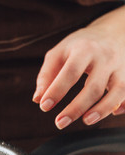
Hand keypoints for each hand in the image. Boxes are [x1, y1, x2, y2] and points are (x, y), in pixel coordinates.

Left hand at [33, 6, 124, 129]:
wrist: (113, 32)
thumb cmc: (80, 45)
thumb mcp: (59, 52)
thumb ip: (47, 75)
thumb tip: (38, 99)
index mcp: (84, 49)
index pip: (70, 72)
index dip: (57, 90)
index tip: (44, 106)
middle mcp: (106, 58)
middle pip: (93, 87)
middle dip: (76, 108)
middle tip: (60, 123)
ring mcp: (122, 67)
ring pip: (117, 92)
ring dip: (102, 110)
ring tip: (86, 121)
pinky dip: (123, 106)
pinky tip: (111, 113)